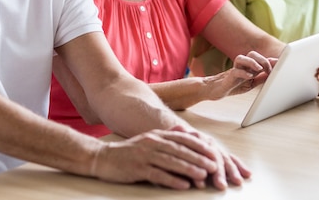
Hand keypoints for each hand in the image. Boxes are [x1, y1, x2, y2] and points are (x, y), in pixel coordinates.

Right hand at [93, 125, 249, 189]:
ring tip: (204, 175)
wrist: (103, 158)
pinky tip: (183, 185)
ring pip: (171, 162)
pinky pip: (158, 175)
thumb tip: (185, 134)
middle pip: (180, 150)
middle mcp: (152, 143)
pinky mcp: (137, 169)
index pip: (183, 139)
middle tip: (215, 166)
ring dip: (189, 169)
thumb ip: (167, 139)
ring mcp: (144, 155)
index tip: (214, 153)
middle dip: (199, 158)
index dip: (200, 146)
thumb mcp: (149, 141)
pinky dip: (172, 180)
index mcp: (157, 135)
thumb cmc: (129, 152)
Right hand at [203, 51, 273, 99]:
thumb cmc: (233, 85)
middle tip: (269, 70)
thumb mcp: (251, 83)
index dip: (271, 60)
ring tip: (259, 69)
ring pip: (242, 58)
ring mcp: (235, 70)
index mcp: (249, 67)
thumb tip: (273, 74)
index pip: (261, 59)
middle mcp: (242, 66)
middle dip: (262, 60)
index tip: (281, 63)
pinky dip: (243, 73)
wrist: (215, 90)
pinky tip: (249, 77)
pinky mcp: (229, 77)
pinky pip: (235, 71)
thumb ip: (261, 77)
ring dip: (252, 62)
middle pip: (252, 54)